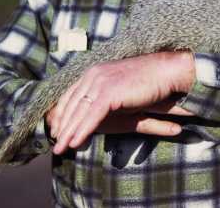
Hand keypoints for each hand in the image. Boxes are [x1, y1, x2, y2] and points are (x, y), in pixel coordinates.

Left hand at [48, 51, 194, 153]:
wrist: (165, 72)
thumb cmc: (146, 82)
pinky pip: (91, 116)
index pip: (71, 95)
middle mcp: (93, 75)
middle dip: (61, 126)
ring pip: (79, 112)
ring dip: (68, 132)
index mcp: (94, 72)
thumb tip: (94, 113)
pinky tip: (75, 143)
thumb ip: (105, 98)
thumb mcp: (119, 89)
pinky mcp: (109, 92)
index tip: (55, 129)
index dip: (61, 113)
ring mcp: (100, 82)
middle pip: (71, 104)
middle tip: (54, 143)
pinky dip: (82, 131)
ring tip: (61, 148)